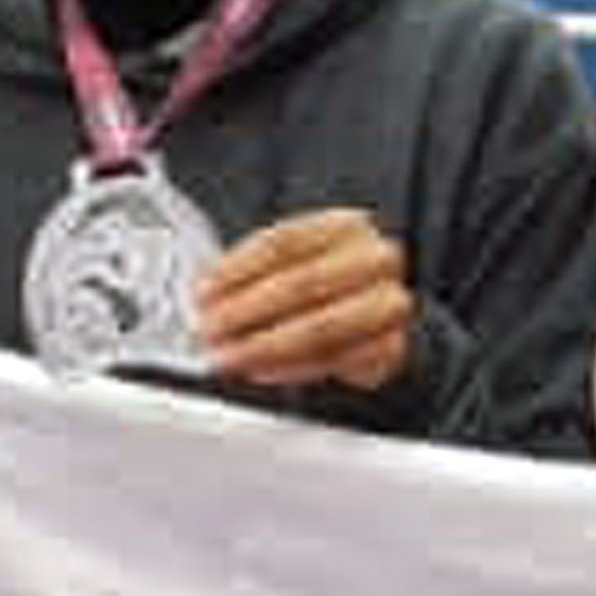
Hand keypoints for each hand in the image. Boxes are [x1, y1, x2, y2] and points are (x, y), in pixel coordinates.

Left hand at [199, 208, 412, 396]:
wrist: (369, 318)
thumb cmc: (319, 289)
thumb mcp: (288, 267)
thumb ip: (252, 276)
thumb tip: (205, 298)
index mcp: (346, 225)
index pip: (283, 243)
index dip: (237, 269)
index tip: (203, 292)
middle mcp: (376, 259)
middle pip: (302, 283)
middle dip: (246, 311)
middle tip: (210, 330)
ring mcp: (390, 304)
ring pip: (320, 327)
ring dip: (265, 346)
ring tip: (229, 357)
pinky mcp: (392, 348)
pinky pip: (335, 361)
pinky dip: (291, 368)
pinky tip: (261, 370)